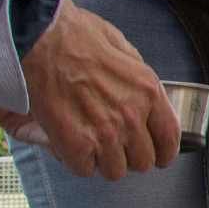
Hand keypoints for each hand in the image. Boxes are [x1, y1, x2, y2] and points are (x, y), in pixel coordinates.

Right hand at [4, 4, 174, 180]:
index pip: (169, 139)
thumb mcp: (121, 46)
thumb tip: (142, 93)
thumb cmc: (75, 36)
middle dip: (130, 156)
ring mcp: (105, 134)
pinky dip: (76, 160)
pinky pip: (85, 170)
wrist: (38, 40)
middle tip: (115, 146)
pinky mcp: (76, 145)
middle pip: (143, 161)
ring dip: (103, 161)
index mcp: (147, 91)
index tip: (159, 156)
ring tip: (90, 143)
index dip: (164, 153)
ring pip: (116, 171)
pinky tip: (70, 143)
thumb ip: (136, 75)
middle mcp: (132, 116)